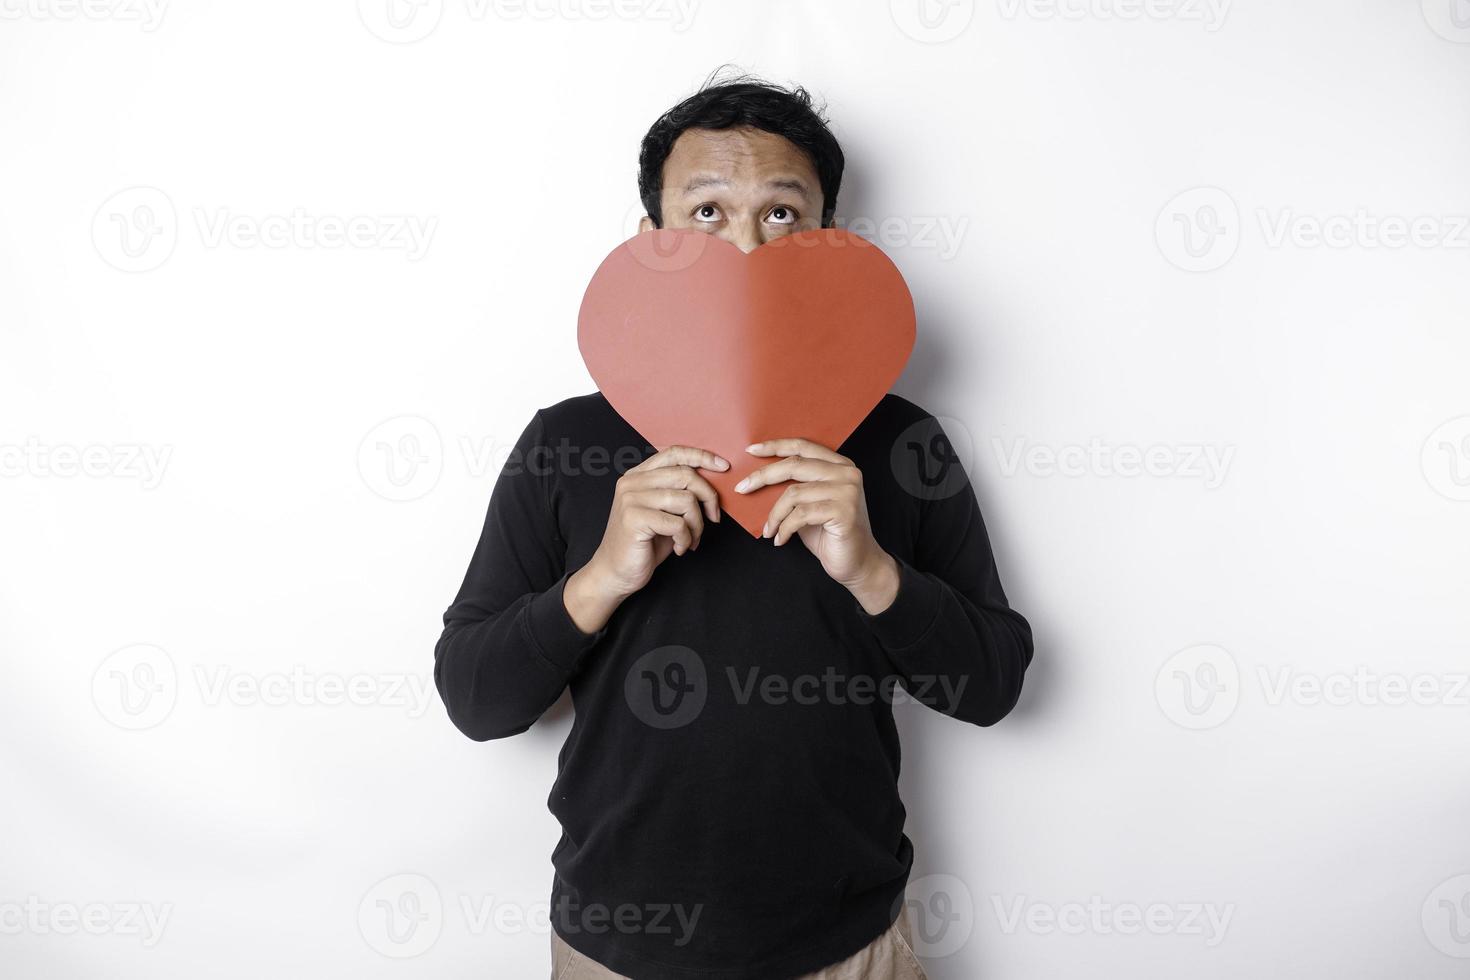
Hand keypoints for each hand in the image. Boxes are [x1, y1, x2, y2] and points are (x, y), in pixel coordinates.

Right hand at [564, 445, 727, 632]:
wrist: (615, 573)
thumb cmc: (644, 543)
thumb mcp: (664, 511)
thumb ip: (679, 491)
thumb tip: (713, 480)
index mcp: (639, 475)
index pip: (674, 452)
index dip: (702, 456)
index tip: (724, 467)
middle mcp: (632, 482)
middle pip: (686, 475)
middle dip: (708, 498)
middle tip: (713, 518)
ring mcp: (631, 499)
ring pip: (686, 500)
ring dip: (697, 524)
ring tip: (691, 539)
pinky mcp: (634, 519)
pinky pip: (678, 524)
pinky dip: (686, 539)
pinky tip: (679, 548)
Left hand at [736, 438, 899, 614]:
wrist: (857, 563)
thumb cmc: (830, 534)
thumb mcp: (809, 504)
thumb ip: (795, 486)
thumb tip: (758, 477)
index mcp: (840, 465)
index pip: (803, 447)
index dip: (775, 446)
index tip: (751, 451)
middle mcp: (846, 473)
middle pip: (794, 466)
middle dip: (762, 476)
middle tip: (742, 489)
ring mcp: (847, 491)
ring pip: (793, 493)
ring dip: (774, 515)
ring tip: (769, 530)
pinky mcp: (844, 511)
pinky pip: (800, 515)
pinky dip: (784, 528)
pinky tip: (780, 539)